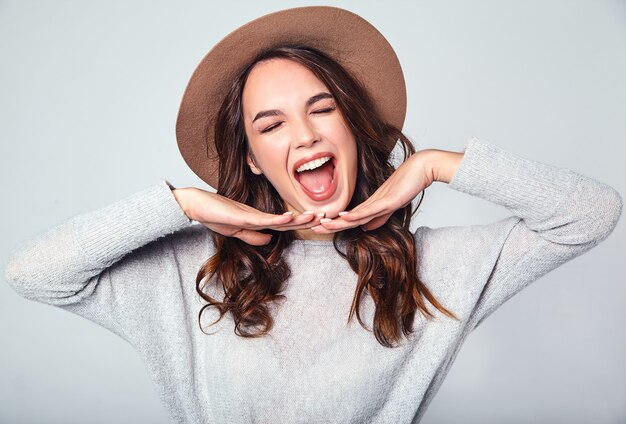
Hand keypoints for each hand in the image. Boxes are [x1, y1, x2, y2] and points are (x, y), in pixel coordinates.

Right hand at [172, 188, 324, 245]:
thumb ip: (253, 235)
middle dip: (308, 220)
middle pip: (288, 220)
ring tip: (316, 216)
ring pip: (280, 219)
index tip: (319, 222)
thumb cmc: (213, 215)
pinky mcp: (242, 215)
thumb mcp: (236, 230)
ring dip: (299, 218)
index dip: (302, 224)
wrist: (194, 205)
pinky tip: (290, 218)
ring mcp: (252, 215)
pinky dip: (277, 220)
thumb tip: (270, 240)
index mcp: (259, 220)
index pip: (285, 224)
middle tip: (327, 217)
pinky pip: (263, 219)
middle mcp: (259, 216)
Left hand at [311, 149, 462, 232]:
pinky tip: (344, 217)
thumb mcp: (391, 205)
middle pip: (347, 217)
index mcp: (371, 205)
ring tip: (321, 225)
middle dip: (329, 223)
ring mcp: (378, 201)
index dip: (335, 223)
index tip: (319, 227)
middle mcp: (371, 202)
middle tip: (311, 227)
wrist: (422, 168)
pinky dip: (355, 215)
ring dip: (337, 221)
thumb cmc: (409, 184)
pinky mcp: (387, 201)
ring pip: (354, 215)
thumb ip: (379, 217)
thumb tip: (365, 228)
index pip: (349, 218)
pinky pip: (369, 210)